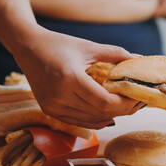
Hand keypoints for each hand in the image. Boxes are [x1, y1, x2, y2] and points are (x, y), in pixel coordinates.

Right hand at [13, 28, 141, 128]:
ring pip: (91, 121)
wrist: (27, 47)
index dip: (125, 104)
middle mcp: (59, 96)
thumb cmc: (58, 44)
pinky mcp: (49, 110)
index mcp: (70, 78)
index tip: (137, 98)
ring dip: (111, 116)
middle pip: (100, 113)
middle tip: (136, 103)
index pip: (104, 102)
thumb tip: (138, 59)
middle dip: (122, 110)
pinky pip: (79, 121)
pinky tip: (107, 112)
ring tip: (125, 106)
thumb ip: (115, 53)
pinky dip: (96, 119)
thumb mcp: (88, 46)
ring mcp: (52, 106)